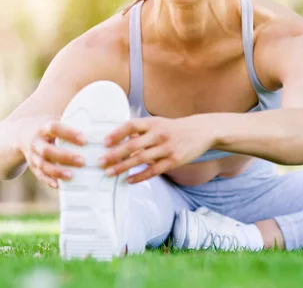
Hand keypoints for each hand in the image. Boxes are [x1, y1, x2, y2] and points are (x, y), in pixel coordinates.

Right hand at [20, 119, 85, 188]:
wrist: (22, 133)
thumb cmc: (47, 127)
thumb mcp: (55, 119)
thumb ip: (70, 123)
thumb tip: (94, 125)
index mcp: (43, 127)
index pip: (54, 128)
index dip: (69, 134)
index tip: (84, 140)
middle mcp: (36, 141)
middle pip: (47, 150)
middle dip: (65, 157)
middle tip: (82, 161)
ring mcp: (32, 155)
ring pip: (43, 165)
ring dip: (57, 171)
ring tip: (71, 175)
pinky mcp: (32, 166)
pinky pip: (39, 175)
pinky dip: (48, 180)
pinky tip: (58, 185)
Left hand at [98, 116, 213, 183]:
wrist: (202, 131)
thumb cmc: (175, 128)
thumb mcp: (159, 123)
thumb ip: (142, 131)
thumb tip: (121, 140)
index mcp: (153, 122)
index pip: (131, 126)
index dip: (117, 133)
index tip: (104, 142)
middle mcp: (159, 134)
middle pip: (133, 145)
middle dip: (114, 154)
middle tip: (100, 162)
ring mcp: (167, 148)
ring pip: (141, 159)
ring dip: (123, 167)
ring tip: (109, 173)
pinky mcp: (174, 160)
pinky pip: (153, 170)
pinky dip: (140, 176)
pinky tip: (129, 180)